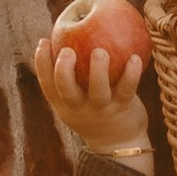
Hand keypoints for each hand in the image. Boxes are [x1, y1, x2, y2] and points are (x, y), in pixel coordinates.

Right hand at [34, 34, 152, 168]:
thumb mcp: (78, 98)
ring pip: (97, 92)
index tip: (44, 41)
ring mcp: (101, 109)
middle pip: (66, 91)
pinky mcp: (122, 109)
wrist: (118, 142)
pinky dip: (131, 74)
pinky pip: (126, 90)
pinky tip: (135, 57)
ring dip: (98, 71)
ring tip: (99, 52)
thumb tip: (72, 32)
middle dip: (63, 70)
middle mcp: (79, 108)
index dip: (42, 63)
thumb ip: (73, 74)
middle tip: (67, 51)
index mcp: (64, 104)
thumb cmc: (95, 109)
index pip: (47, 84)